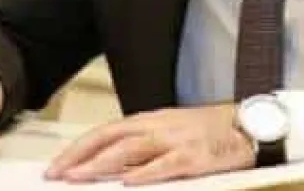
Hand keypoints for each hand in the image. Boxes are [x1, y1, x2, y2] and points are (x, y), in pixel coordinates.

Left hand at [45, 104, 254, 185]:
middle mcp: (159, 126)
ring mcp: (176, 140)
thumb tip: (109, 170)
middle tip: (56, 174)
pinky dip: (145, 173)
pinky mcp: (194, 156)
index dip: (79, 148)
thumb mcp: (170, 134)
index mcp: (150, 121)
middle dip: (80, 156)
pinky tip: (128, 182)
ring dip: (102, 163)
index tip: (56, 166)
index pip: (106, 131)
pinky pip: (166, 165)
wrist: (247, 126)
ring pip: (132, 149)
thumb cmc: (208, 133)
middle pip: (111, 137)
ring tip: (78, 177)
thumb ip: (141, 148)